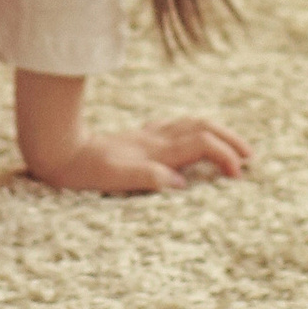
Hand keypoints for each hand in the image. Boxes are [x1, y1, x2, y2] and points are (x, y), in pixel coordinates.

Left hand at [15, 71, 248, 195]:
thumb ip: (148, 178)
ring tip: (233, 146)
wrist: (57, 148)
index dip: (224, 156)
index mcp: (155, 150)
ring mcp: (146, 135)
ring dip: (216, 132)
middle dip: (229, 139)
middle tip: (250, 156)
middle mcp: (154, 139)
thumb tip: (180, 185)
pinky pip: (174, 126)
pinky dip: (194, 129)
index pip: (201, 144)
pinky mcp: (136, 137)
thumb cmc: (84, 170)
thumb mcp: (115, 179)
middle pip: (202, 127)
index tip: (239, 175)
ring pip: (190, 123)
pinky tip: (193, 135)